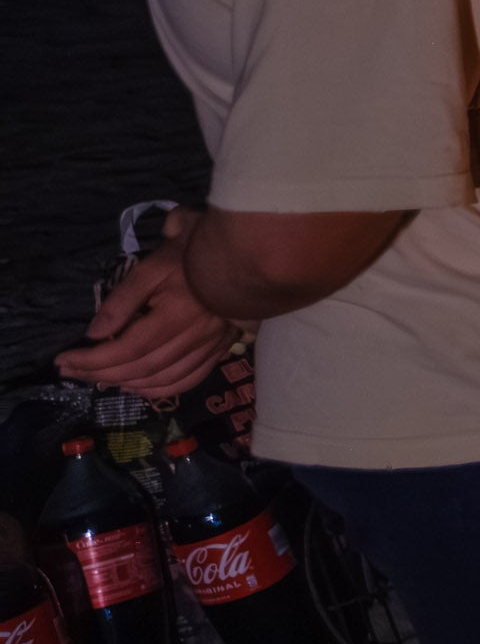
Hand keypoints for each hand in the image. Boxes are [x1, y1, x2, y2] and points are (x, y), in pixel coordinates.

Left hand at [63, 219, 237, 400]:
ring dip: (127, 384)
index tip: (64, 360)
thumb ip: (123, 300)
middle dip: (100, 374)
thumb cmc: (196, 254)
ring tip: (100, 380)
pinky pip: (189, 379)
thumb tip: (95, 334)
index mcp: (174, 315)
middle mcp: (192, 337)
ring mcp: (208, 346)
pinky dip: (161, 389)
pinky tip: (140, 387)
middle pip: (140, 367)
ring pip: (163, 379)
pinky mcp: (219, 349)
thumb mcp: (153, 267)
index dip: (92, 359)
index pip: (125, 348)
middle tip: (73, 371)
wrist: (250, 255)